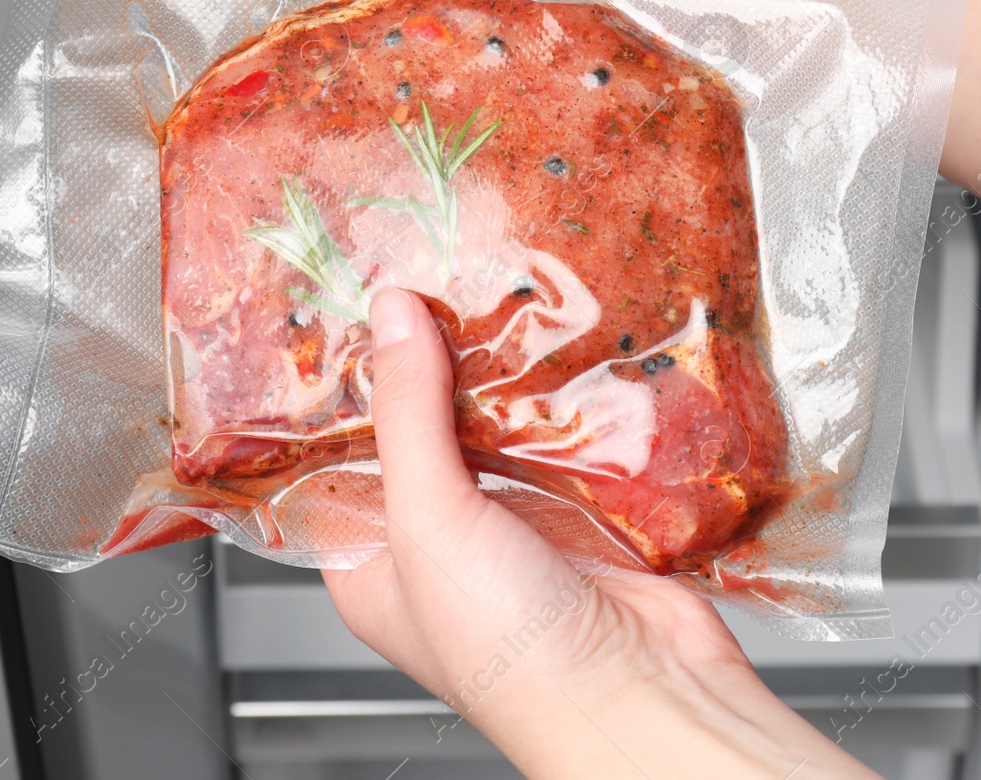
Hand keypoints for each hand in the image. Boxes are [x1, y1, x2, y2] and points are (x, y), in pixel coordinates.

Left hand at [323, 287, 883, 779]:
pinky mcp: (578, 513)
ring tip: (482, 297)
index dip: (342, 392)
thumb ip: (407, 412)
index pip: (339, 460)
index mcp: (371, 565)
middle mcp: (438, 546)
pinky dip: (556, 396)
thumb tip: (389, 317)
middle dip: (424, 369)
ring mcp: (511, 527)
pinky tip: (552, 344)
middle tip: (422, 288)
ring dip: (492, 376)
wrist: (640, 692)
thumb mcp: (428, 520)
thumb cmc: (511, 649)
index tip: (349, 314)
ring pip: (490, 430)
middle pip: (419, 435)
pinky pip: (557, 436)